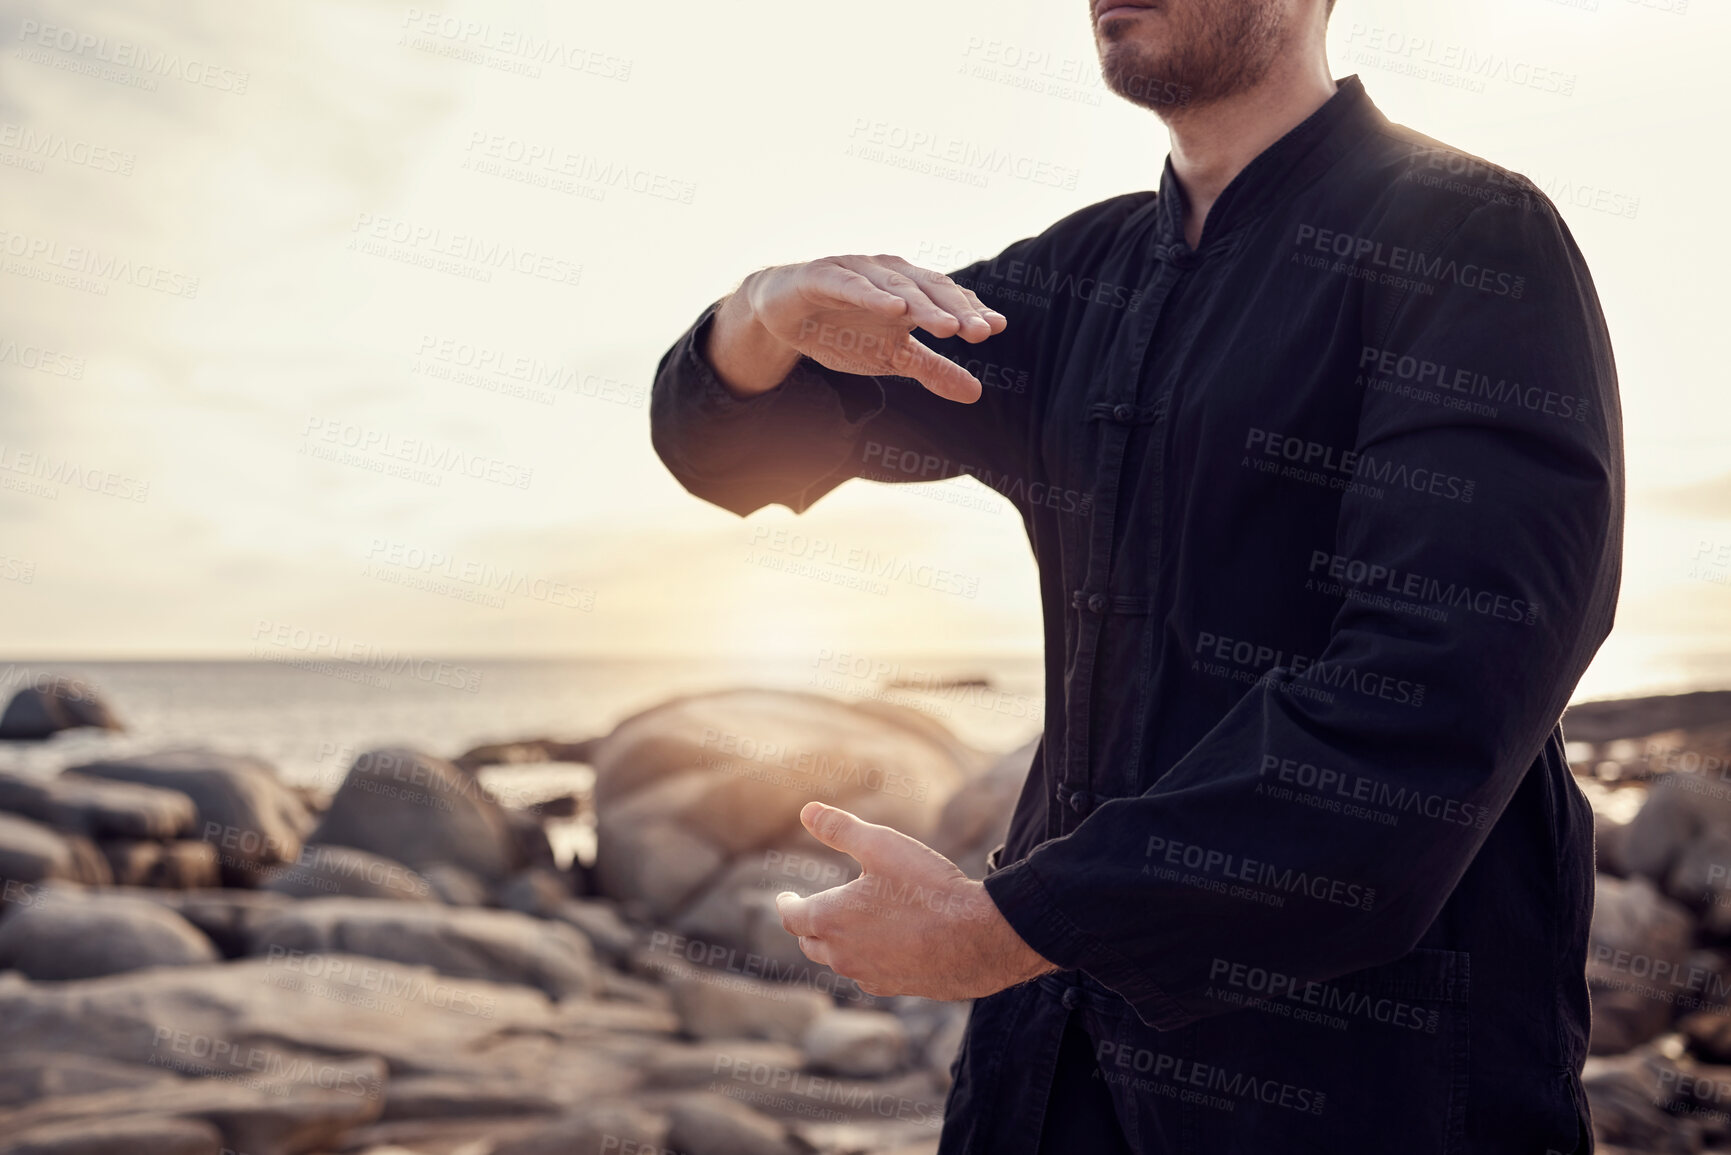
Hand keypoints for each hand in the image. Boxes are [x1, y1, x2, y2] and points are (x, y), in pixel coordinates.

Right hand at [727, 254, 1007, 402]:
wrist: (781, 315)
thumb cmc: (842, 330)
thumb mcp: (891, 357)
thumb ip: (932, 369)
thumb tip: (976, 393)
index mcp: (910, 292)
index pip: (947, 299)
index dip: (972, 312)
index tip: (996, 327)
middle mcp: (889, 276)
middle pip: (929, 290)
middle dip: (956, 310)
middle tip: (980, 331)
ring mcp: (857, 272)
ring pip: (896, 287)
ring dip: (923, 305)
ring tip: (947, 326)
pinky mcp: (824, 275)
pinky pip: (851, 285)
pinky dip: (873, 295)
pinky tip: (893, 308)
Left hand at [774, 801, 1056, 1000]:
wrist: (980, 938)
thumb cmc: (929, 888)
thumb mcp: (882, 845)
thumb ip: (841, 829)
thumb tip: (806, 810)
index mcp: (831, 919)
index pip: (792, 918)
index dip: (786, 906)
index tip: (785, 898)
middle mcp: (843, 955)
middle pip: (811, 943)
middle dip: (808, 927)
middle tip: (810, 913)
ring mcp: (870, 976)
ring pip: (840, 962)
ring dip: (837, 945)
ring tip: (846, 929)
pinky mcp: (898, 989)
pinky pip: (869, 976)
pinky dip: (866, 960)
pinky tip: (882, 949)